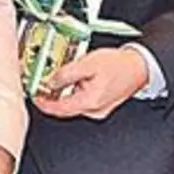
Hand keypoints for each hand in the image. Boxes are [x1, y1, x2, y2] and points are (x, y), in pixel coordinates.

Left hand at [33, 47, 147, 120]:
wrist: (140, 65)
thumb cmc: (119, 65)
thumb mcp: (87, 64)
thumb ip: (65, 74)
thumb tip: (49, 81)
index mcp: (89, 102)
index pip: (58, 109)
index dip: (42, 102)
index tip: (33, 95)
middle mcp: (94, 109)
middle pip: (63, 107)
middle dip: (50, 96)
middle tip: (40, 84)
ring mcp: (98, 108)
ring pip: (72, 103)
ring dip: (61, 92)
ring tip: (57, 78)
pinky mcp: (101, 103)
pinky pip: (81, 99)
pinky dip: (73, 91)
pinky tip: (72, 80)